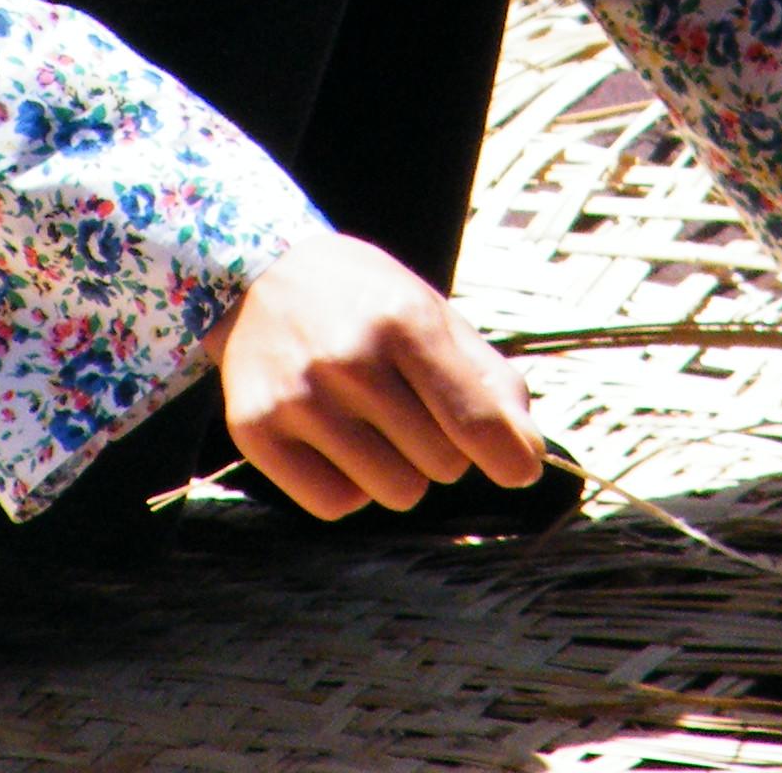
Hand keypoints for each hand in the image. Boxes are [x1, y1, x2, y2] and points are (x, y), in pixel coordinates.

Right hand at [205, 231, 545, 517]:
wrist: (259, 275)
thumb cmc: (363, 300)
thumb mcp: (432, 312)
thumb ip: (488, 379)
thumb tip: (527, 456)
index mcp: (402, 319)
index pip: (475, 420)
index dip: (509, 456)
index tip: (519, 468)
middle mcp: (347, 359)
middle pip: (442, 466)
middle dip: (441, 447)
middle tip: (409, 406)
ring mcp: (297, 398)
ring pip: (394, 492)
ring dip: (396, 470)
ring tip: (371, 422)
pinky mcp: (255, 431)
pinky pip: (336, 506)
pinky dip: (346, 485)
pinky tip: (333, 441)